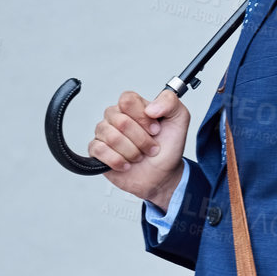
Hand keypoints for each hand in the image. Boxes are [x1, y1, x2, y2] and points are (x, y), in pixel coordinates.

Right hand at [91, 88, 189, 208]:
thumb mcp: (179, 120)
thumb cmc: (168, 148)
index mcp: (133, 107)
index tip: (156, 130)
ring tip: (140, 156)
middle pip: (121, 121)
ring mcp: (105, 133)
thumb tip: (151, 107)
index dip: (143, 117)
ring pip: (112, 137)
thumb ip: (170, 102)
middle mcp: (116, 117)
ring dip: (132, 152)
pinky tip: (126, 164)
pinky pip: (99, 150)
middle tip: (151, 147)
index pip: (127, 100)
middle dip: (142, 139)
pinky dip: (118, 161)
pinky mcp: (97, 151)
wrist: (163, 175)